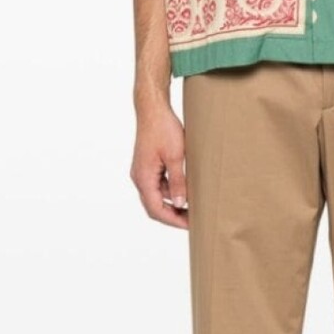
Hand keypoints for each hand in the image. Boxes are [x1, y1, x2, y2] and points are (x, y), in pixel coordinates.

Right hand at [130, 98, 188, 228]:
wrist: (153, 109)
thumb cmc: (163, 128)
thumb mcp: (175, 156)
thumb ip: (178, 181)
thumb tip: (180, 203)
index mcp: (143, 177)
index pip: (156, 209)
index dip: (173, 220)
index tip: (190, 225)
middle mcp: (139, 177)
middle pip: (154, 206)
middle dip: (173, 215)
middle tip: (193, 220)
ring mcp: (142, 171)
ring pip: (157, 196)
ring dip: (173, 202)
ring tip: (193, 205)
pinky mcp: (148, 165)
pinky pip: (158, 184)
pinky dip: (170, 190)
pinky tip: (186, 188)